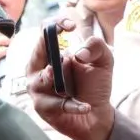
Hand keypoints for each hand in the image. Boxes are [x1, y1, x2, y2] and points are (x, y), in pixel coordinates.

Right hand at [29, 13, 115, 139]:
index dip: (54, 25)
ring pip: (40, 80)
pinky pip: (55, 104)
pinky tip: (85, 106)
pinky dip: (73, 106)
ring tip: (69, 88)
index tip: (71, 27)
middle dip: (49, 52)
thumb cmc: (94, 85)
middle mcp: (38, 70)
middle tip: (67, 58)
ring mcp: (38, 90)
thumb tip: (78, 53)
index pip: (44, 32)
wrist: (97, 114)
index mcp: (50, 54)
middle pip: (36, 55)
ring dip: (56, 81)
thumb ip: (97, 47)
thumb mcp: (104, 61)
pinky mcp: (44, 108)